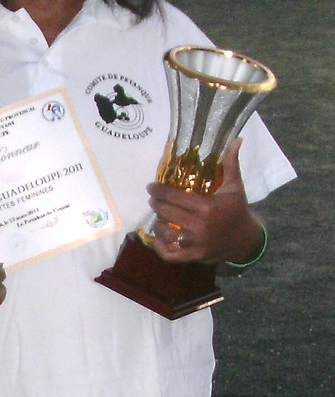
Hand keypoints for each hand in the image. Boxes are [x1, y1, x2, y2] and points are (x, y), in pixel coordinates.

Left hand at [147, 139, 263, 264]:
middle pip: (166, 213)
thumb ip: (231, 164)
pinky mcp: (193, 257)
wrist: (246, 240)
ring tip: (158, 217)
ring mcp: (195, 244)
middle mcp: (199, 226)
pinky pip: (170, 255)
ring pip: (165, 233)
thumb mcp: (235, 186)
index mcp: (207, 207)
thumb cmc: (237, 210)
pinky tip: (157, 238)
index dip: (159, 191)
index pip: (174, 197)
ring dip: (157, 224)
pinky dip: (159, 247)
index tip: (151, 187)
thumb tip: (236, 140)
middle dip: (156, 205)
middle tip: (153, 200)